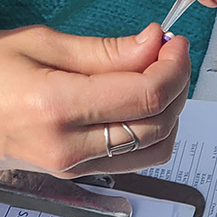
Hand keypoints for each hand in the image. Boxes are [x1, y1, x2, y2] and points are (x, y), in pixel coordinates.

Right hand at [0, 23, 189, 176]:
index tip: (175, 44)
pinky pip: (136, 158)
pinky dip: (153, 130)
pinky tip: (140, 102)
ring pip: (157, 148)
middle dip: (177, 85)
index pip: (146, 95)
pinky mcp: (77, 172)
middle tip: (169, 55)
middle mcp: (67, 145)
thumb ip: (105, 51)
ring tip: (156, 78)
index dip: (174, 67)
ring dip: (171, 112)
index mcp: (55, 106)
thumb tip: (153, 44)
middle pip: (159, 123)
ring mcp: (73, 166)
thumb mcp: (40, 44)